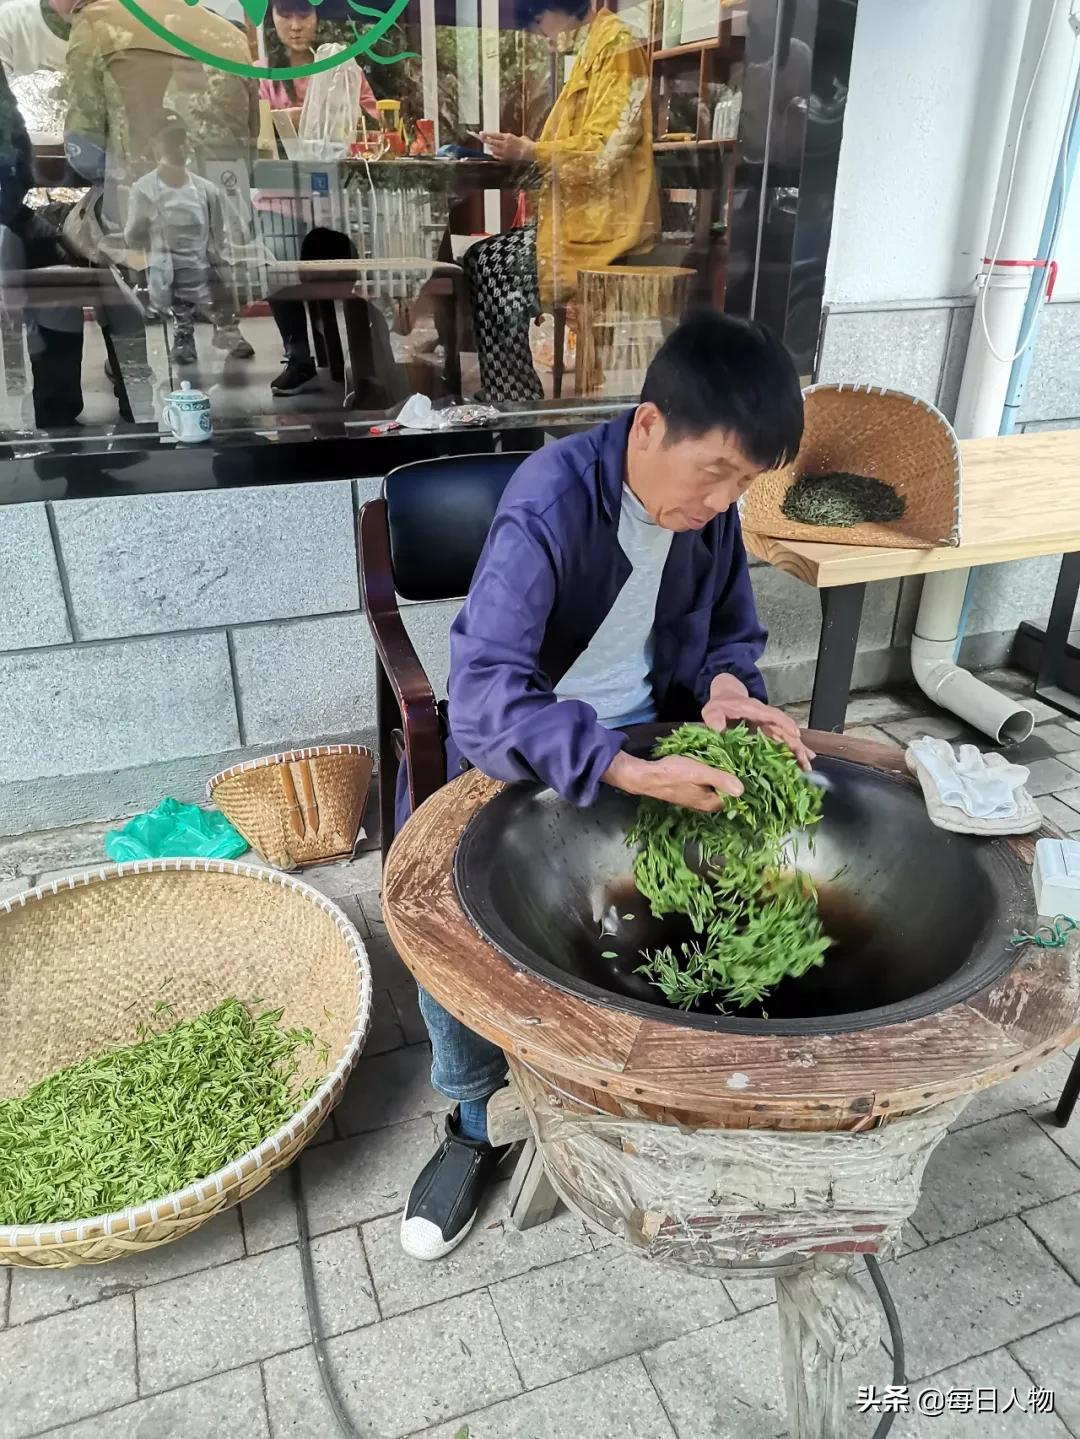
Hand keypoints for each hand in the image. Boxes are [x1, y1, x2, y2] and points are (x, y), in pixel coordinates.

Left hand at [477, 131, 536, 162]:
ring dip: (490, 147)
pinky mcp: (505, 158)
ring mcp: (504, 152)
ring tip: (489, 146)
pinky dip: (495, 154)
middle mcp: (504, 144)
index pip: (494, 135)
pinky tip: (494, 153)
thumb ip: (513, 138)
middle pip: (491, 142)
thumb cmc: (527, 144)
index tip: (482, 133)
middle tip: (481, 138)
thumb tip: (512, 139)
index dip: (487, 134)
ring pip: (493, 149)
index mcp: (508, 137)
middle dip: (485, 140)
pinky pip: (497, 156)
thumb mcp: (520, 137)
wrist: (529, 153)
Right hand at [603, 751, 742, 813]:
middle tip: (737, 760)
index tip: (745, 766)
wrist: (647, 776)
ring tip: (726, 760)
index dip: (741, 781)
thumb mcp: (700, 772)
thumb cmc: (673, 773)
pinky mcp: (690, 793)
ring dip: (720, 776)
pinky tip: (710, 765)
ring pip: (716, 788)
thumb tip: (742, 790)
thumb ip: (721, 779)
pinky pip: (707, 786)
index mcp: (711, 803)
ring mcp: (697, 800)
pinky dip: (710, 777)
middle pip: (726, 792)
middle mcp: (706, 805)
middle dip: (732, 778)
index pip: (736, 796)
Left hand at [702, 674, 814, 771]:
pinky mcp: (767, 735)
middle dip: (796, 745)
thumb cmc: (720, 705)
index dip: (784, 724)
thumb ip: (715, 720)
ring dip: (797, 752)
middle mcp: (766, 718)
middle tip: (805, 761)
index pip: (773, 715)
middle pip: (785, 730)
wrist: (726, 699)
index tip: (795, 734)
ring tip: (806, 767)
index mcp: (754, 710)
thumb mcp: (713, 711)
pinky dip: (790, 754)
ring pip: (786, 739)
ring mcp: (768, 727)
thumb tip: (719, 730)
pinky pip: (781, 744)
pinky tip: (799, 766)